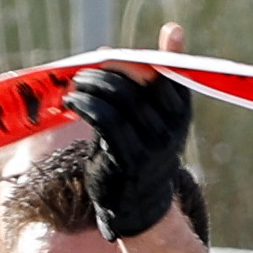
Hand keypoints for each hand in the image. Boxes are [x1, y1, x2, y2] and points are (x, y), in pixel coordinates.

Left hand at [64, 62, 194, 240]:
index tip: (107, 53)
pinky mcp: (131, 159)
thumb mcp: (146, 118)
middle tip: (84, 69)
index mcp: (182, 111)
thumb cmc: (138, 150)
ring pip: (121, 96)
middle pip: (140, 79)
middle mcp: (173, 126)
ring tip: (75, 84)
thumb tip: (106, 48)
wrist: (138, 204)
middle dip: (108, 68)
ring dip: (92, 84)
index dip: (136, 56)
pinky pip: (104, 119)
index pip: (167, 70)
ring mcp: (154, 144)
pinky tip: (71, 102)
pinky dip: (84, 104)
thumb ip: (134, 86)